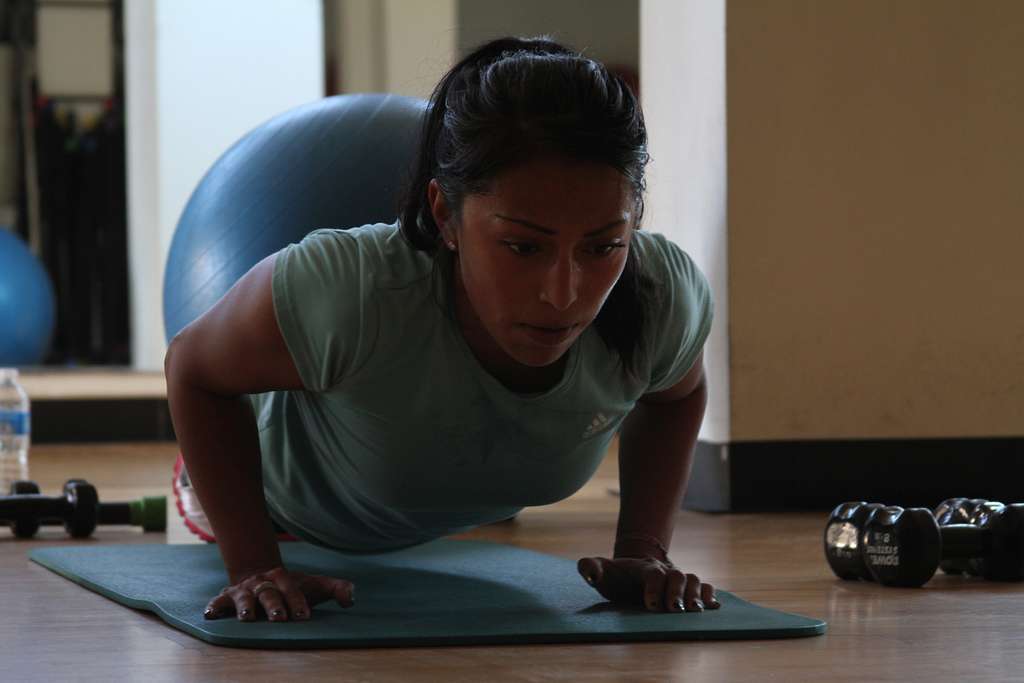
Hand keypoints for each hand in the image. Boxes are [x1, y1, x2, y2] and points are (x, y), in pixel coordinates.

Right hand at [203, 566, 354, 621]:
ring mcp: (244, 590)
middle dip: (274, 605)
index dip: (298, 602)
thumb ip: (337, 588)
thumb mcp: (315, 585)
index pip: (292, 589)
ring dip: (245, 607)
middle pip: (269, 593)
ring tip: (248, 618)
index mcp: (284, 579)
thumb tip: (351, 599)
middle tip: (280, 619)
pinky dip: (213, 607)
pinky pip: (218, 602)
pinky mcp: (226, 598)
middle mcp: (263, 583)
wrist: (260, 574)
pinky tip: (209, 614)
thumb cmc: (293, 587)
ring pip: (244, 597)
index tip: (304, 617)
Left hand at [577, 556, 720, 612]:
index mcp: (644, 568)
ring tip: (695, 612)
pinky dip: (710, 595)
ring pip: (694, 579)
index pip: (653, 574)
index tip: (651, 606)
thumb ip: (589, 567)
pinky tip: (713, 607)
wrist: (632, 572)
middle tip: (675, 610)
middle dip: (678, 593)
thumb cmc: (615, 576)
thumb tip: (588, 572)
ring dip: (696, 595)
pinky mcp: (688, 589)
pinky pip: (705, 586)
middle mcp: (665, 571)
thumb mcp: (601, 571)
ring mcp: (678, 578)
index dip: (654, 588)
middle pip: (678, 575)